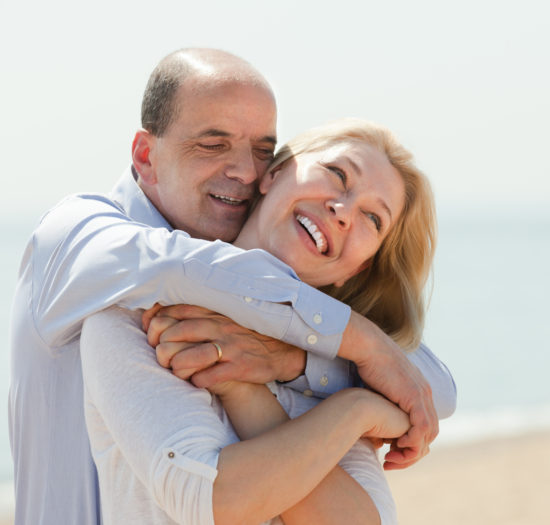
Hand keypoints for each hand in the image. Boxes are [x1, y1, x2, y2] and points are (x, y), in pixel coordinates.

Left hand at [144, 304, 305, 387]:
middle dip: (161, 345)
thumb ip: (202, 313)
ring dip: (175, 366)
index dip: (157, 322)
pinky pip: (208, 377)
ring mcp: (230, 347)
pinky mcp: (239, 367)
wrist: (284, 350)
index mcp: (216, 311)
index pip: (176, 310)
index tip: (151, 333)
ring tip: (175, 370)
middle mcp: (220, 326)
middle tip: (160, 355)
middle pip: (177, 333)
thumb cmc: (248, 333)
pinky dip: (196, 381)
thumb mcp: (227, 316)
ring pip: (188, 356)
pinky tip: (196, 381)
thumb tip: (166, 313)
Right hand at [339, 311, 437, 469]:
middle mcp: (426, 394)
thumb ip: (387, 402)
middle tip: (393, 461)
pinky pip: (421, 427)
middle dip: (413, 452)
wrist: (369, 346)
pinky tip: (397, 446)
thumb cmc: (368, 364)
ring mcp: (422, 395)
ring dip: (413, 450)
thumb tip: (379, 417)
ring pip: (429, 434)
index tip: (392, 452)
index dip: (412, 442)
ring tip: (393, 458)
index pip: (425, 425)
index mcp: (419, 392)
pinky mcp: (415, 396)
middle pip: (430, 433)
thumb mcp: (382, 388)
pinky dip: (413, 441)